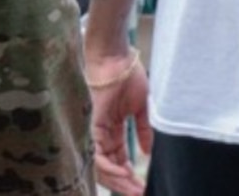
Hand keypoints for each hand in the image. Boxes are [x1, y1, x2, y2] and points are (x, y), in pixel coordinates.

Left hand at [87, 49, 151, 195]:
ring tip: (134, 190)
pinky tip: (124, 174)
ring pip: (101, 166)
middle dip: (125, 183)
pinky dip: (110, 168)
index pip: (118, 159)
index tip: (143, 186)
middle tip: (140, 193)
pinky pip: (96, 155)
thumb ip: (144, 130)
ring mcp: (93, 131)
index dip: (130, 175)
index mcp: (111, 128)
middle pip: (110, 167)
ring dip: (119, 180)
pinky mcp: (90, 127)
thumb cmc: (127, 74)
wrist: (116, 56)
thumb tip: (148, 152)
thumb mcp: (141, 107)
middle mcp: (100, 133)